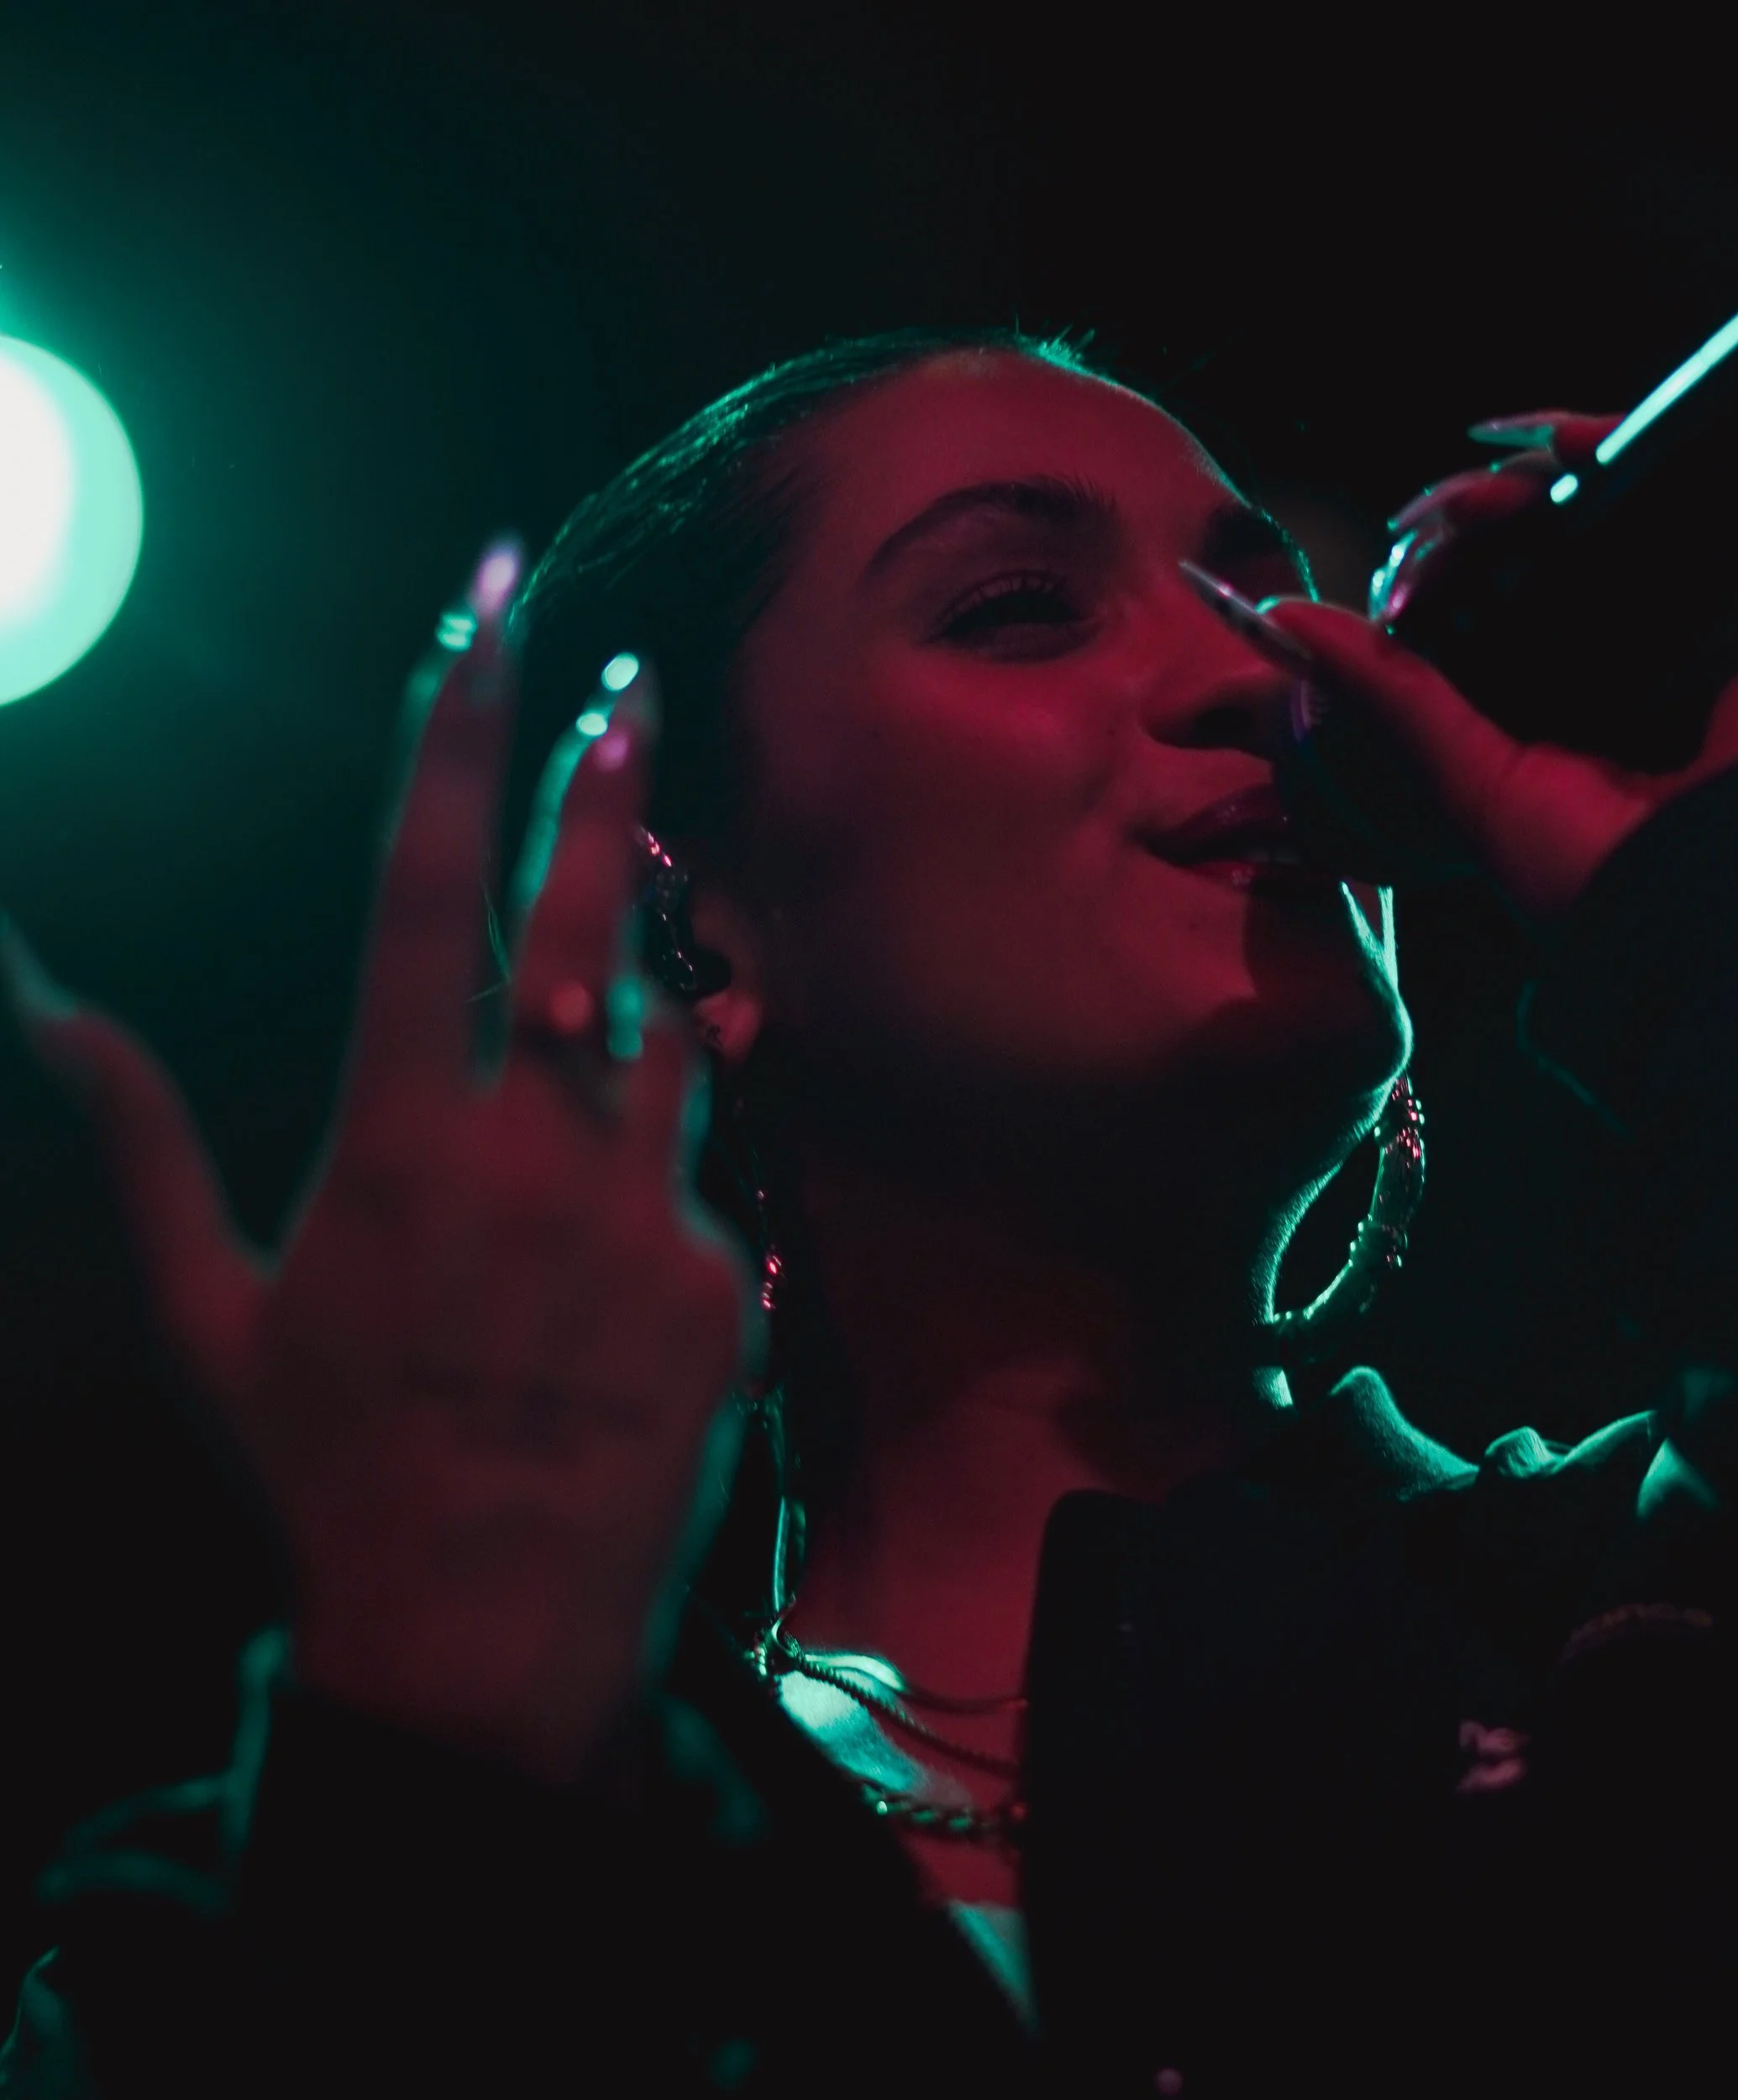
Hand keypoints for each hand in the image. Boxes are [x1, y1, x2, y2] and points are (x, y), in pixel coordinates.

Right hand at [2, 544, 751, 1781]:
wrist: (485, 1632)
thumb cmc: (329, 1466)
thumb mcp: (210, 1311)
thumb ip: (140, 1139)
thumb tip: (38, 995)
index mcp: (396, 1140)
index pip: (423, 883)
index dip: (456, 729)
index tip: (486, 608)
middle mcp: (531, 1151)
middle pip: (581, 914)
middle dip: (606, 782)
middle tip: (633, 682)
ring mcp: (646, 1212)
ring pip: (669, 1028)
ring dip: (651, 971)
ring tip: (621, 969)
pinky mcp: (728, 1277)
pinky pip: (707, 1164)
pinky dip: (672, 1144)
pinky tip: (634, 1189)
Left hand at [1268, 411, 1737, 921]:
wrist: (1707, 903)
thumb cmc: (1588, 871)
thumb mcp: (1463, 777)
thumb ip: (1388, 693)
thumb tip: (1283, 620)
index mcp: (1556, 699)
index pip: (1487, 600)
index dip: (1437, 567)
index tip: (1393, 563)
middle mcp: (1625, 650)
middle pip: (1539, 540)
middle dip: (1472, 519)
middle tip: (1425, 526)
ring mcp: (1695, 610)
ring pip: (1601, 503)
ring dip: (1527, 480)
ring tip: (1470, 498)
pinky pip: (1690, 482)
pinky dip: (1614, 446)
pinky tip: (1552, 443)